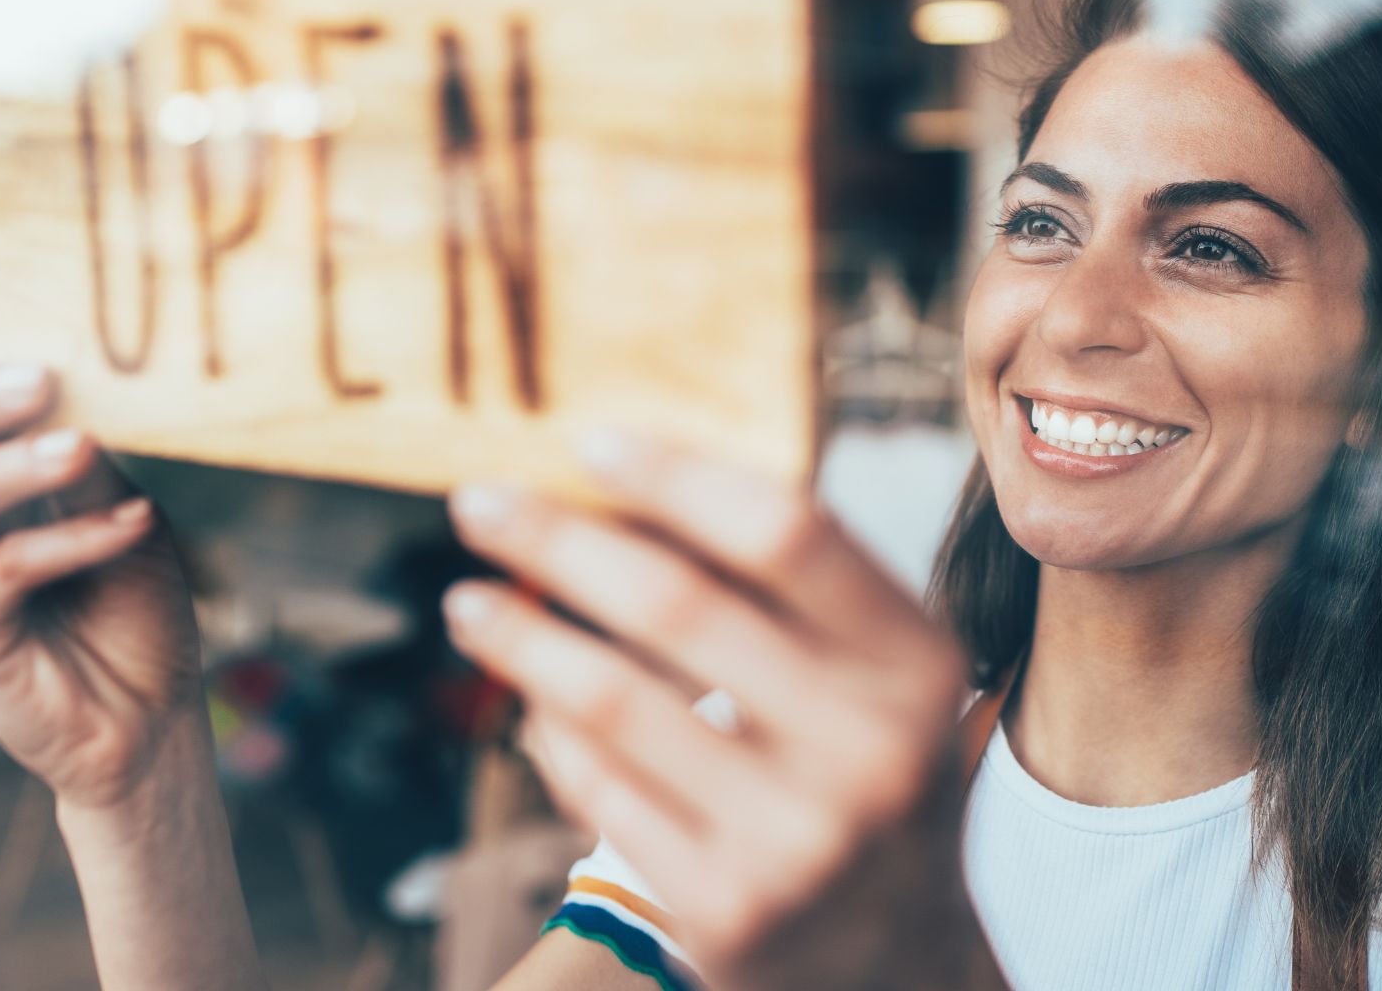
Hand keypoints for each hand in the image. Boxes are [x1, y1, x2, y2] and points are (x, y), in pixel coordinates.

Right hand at [0, 276, 206, 811]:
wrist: (153, 723)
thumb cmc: (136, 611)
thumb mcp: (126, 515)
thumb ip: (91, 460)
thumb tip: (77, 383)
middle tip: (40, 372)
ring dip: (13, 464)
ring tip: (80, 443)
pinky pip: (0, 572)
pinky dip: (69, 541)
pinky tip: (132, 525)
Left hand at [443, 432, 1002, 990]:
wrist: (897, 960)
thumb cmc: (863, 774)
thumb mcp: (876, 678)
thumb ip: (786, 590)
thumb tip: (621, 485)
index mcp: (914, 664)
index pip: (785, 532)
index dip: (676, 475)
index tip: (585, 441)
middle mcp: (870, 750)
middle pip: (677, 603)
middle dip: (557, 540)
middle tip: (475, 502)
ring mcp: (798, 839)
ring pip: (613, 700)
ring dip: (521, 636)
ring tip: (467, 602)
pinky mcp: (727, 910)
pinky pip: (600, 790)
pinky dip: (551, 734)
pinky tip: (528, 703)